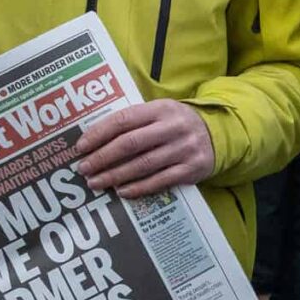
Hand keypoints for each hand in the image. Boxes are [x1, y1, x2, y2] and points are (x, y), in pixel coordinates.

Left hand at [77, 100, 215, 197]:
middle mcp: (173, 127)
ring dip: (116, 176)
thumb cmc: (177, 124)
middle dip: (103, 157)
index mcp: (161, 109)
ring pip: (143, 165)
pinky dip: (139, 188)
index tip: (81, 147)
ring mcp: (184, 149)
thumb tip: (95, 139)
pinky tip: (122, 191)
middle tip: (84, 169)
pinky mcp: (191, 169)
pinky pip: (160, 181)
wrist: (218, 135)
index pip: (124, 120)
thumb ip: (134, 121)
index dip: (99, 133)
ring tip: (97, 182)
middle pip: (131, 143)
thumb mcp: (160, 113)